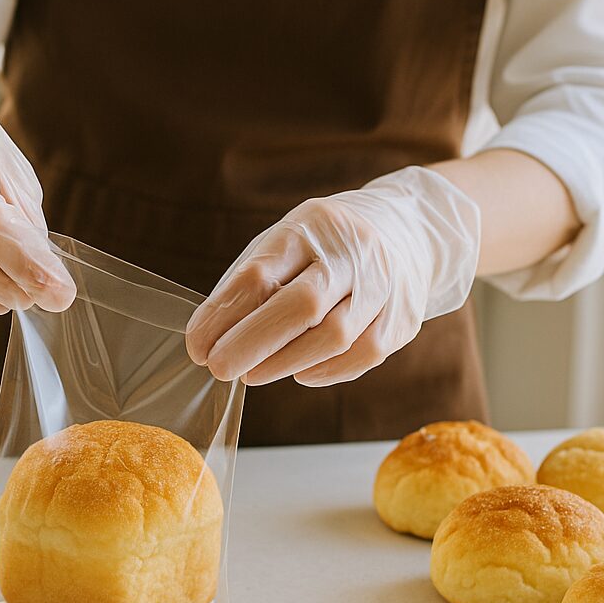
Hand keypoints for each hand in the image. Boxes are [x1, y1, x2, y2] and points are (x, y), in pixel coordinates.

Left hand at [184, 167, 479, 385]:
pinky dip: (324, 370)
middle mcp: (351, 252)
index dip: (224, 314)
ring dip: (284, 362)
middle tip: (219, 369)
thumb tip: (207, 339)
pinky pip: (362, 355)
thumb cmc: (322, 247)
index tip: (197, 345)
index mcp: (309, 228)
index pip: (262, 273)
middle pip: (302, 304)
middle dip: (253, 342)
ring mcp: (384, 285)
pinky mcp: (402, 318)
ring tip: (251, 374)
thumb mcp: (282, 245)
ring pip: (334, 336)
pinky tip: (298, 372)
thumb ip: (248, 286)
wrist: (406, 232)